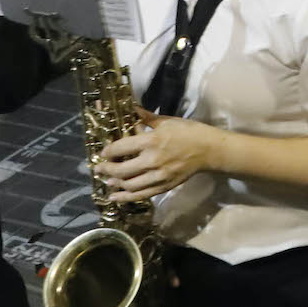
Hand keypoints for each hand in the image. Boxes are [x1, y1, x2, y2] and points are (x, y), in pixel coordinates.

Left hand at [96, 111, 220, 201]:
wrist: (209, 150)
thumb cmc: (188, 132)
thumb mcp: (167, 121)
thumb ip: (146, 118)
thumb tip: (131, 108)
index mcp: (152, 141)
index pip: (121, 148)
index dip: (108, 152)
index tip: (103, 153)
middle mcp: (152, 160)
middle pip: (121, 170)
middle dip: (106, 170)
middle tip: (99, 168)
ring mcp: (158, 176)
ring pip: (129, 185)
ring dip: (114, 183)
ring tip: (107, 180)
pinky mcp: (164, 187)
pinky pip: (140, 195)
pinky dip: (125, 198)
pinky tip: (115, 196)